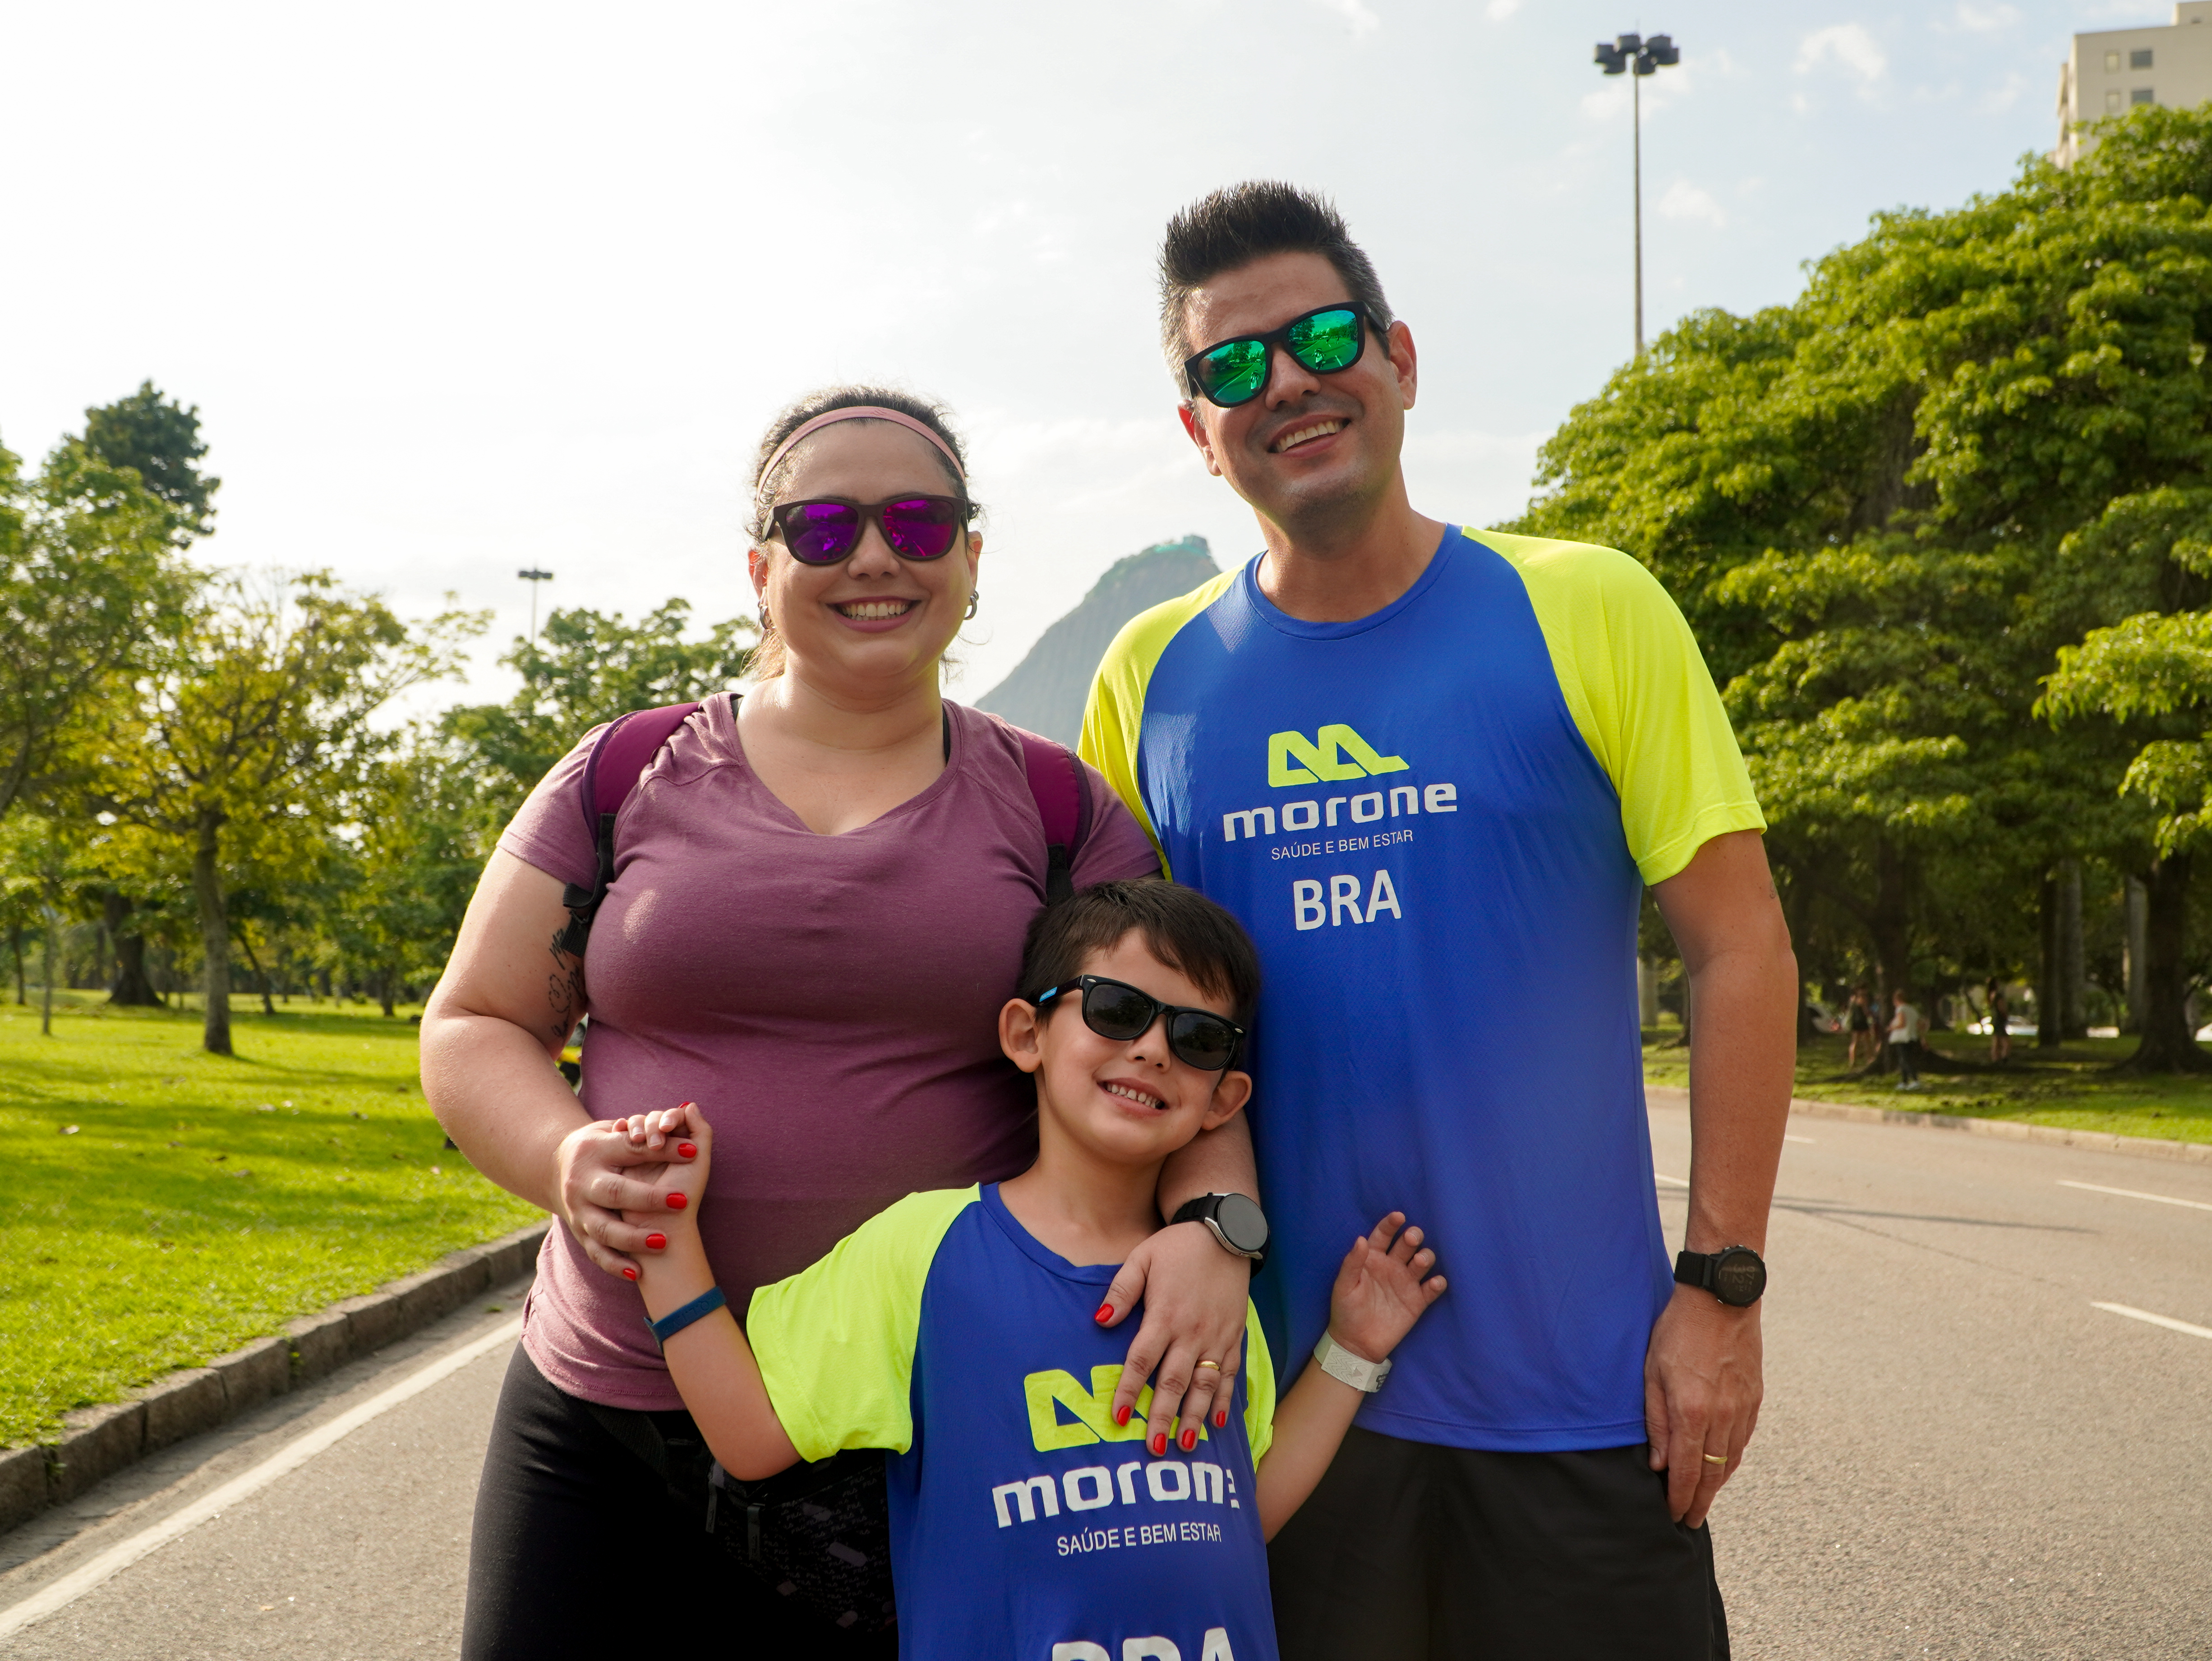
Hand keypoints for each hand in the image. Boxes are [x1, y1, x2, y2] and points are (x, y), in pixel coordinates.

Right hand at [555, 1101, 703, 1281]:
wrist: (555, 1166)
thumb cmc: (600, 1146)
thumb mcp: (613, 1131)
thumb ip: (647, 1127)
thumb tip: (687, 1112)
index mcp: (595, 1150)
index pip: (633, 1149)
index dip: (663, 1150)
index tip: (693, 1152)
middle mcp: (583, 1181)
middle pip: (615, 1191)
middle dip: (648, 1198)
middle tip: (681, 1201)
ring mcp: (578, 1209)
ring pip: (604, 1228)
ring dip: (632, 1238)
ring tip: (662, 1241)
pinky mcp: (579, 1232)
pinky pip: (596, 1252)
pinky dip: (614, 1264)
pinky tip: (637, 1273)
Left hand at [1098, 1223, 1252, 1452]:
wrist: (1224, 1233)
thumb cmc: (1177, 1247)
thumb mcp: (1142, 1259)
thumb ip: (1121, 1292)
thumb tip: (1100, 1320)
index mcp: (1165, 1316)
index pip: (1142, 1361)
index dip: (1130, 1390)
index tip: (1119, 1417)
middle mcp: (1192, 1332)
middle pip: (1175, 1382)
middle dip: (1163, 1417)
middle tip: (1153, 1448)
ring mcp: (1217, 1337)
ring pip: (1205, 1385)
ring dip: (1195, 1416)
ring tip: (1185, 1445)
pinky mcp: (1234, 1337)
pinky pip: (1230, 1374)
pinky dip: (1225, 1400)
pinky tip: (1217, 1423)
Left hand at [1326, 1212, 1445, 1363]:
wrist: (1356, 1343)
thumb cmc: (1346, 1310)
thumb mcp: (1344, 1285)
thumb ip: (1352, 1262)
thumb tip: (1360, 1239)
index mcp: (1373, 1258)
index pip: (1383, 1235)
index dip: (1391, 1224)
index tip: (1399, 1216)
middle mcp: (1392, 1266)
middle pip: (1407, 1244)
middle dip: (1413, 1237)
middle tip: (1412, 1238)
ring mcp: (1406, 1283)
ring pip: (1422, 1262)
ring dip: (1425, 1258)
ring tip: (1420, 1262)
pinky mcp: (1417, 1301)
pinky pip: (1432, 1289)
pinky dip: (1437, 1284)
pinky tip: (1435, 1282)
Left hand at [1644, 1284, 1762, 1527]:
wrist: (1721, 1299)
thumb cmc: (1678, 1330)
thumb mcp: (1652, 1372)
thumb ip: (1655, 1420)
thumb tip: (1657, 1463)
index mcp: (1692, 1412)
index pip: (1687, 1472)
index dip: (1679, 1499)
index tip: (1672, 1515)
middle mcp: (1722, 1417)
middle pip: (1713, 1475)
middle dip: (1699, 1502)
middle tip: (1689, 1521)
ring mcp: (1743, 1410)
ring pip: (1731, 1462)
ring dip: (1717, 1485)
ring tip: (1703, 1500)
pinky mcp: (1755, 1400)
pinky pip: (1743, 1441)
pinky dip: (1731, 1460)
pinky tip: (1722, 1466)